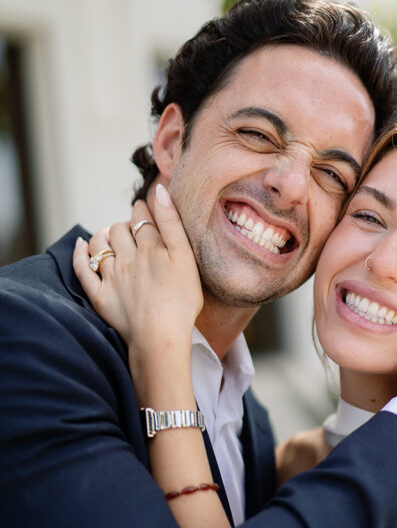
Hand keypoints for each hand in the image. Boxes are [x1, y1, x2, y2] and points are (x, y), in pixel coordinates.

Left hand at [73, 185, 202, 351]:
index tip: (147, 210)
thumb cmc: (181, 301)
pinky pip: (83, 270)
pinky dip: (79, 255)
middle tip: (133, 230)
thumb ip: (172, 223)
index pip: (142, 217)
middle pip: (120, 229)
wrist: (160, 337)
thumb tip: (159, 190)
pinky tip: (80, 246)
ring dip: (103, 235)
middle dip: (125, 224)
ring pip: (99, 244)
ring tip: (111, 237)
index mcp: (151, 247)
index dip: (145, 210)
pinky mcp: (100, 296)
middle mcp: (127, 258)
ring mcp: (111, 277)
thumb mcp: (186, 259)